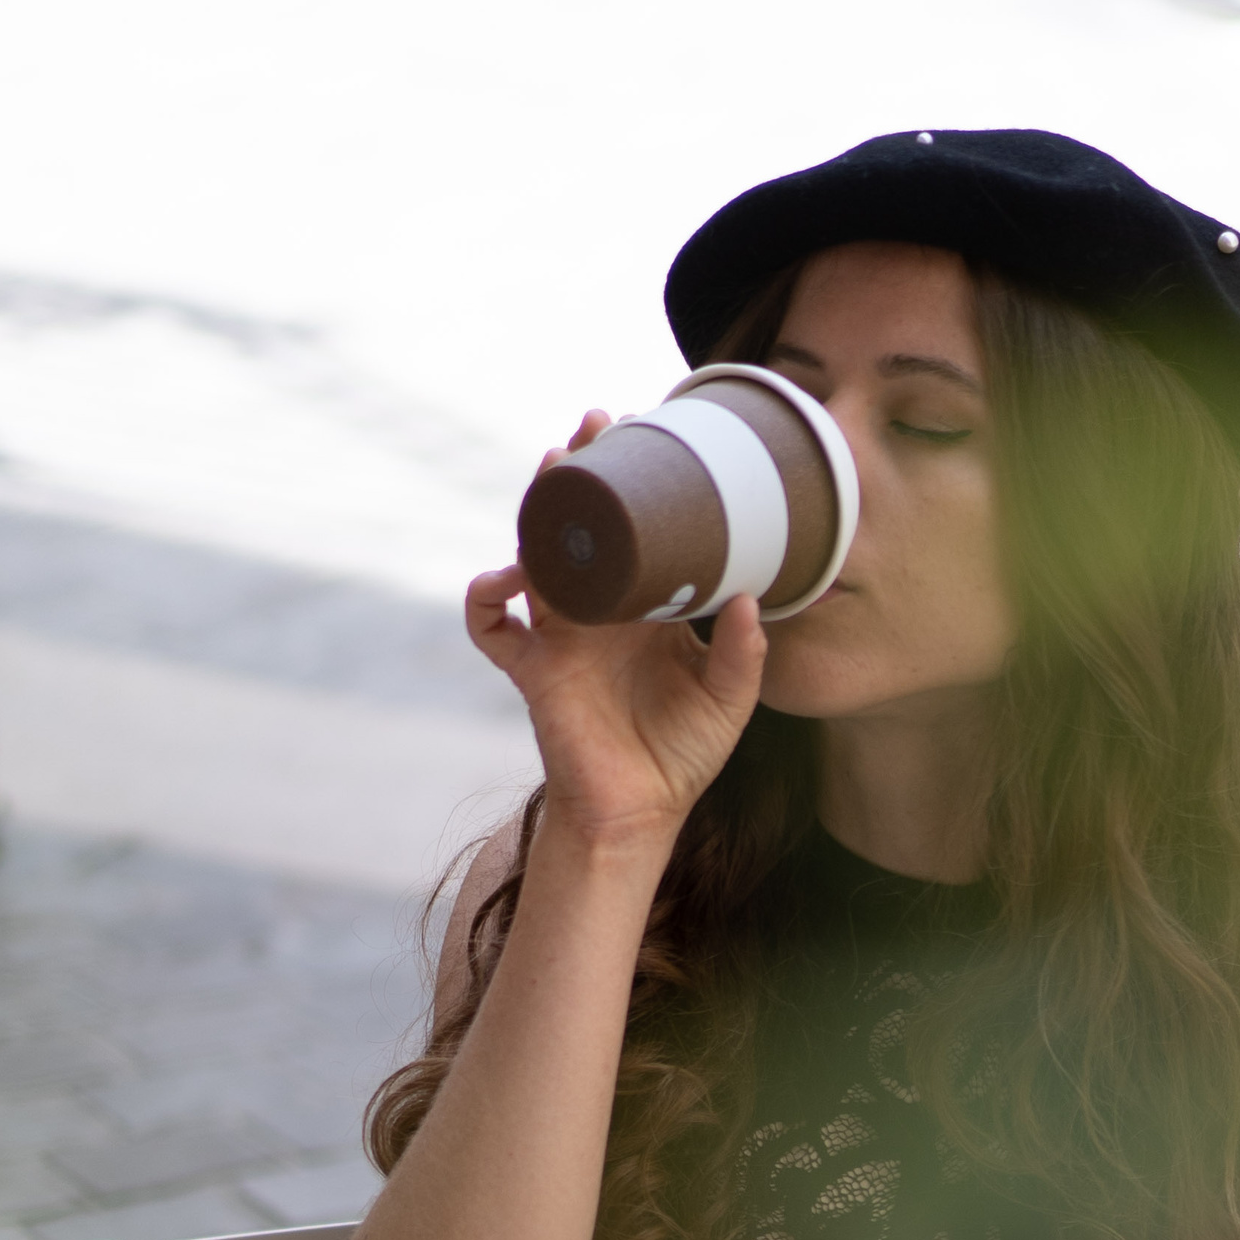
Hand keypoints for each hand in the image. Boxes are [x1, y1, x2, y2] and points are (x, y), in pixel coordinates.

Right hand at [465, 410, 767, 861]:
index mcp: (646, 610)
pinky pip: (491, 626)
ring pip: (537, 556)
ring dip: (540, 509)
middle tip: (595, 426)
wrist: (638, 813)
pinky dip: (485, 598)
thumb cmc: (680, 756)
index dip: (638, 493)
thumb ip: (744, 655)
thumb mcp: (728, 703)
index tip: (650, 444)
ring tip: (555, 466)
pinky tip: (506, 578)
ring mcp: (562, 636)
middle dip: (583, 474)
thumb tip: (754, 598)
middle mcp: (601, 613)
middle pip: (582, 528)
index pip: (638, 537)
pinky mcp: (534, 669)